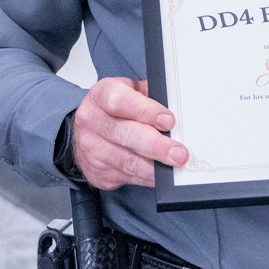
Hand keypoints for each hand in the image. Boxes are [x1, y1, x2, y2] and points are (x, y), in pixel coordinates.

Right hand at [72, 77, 188, 189]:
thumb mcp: (131, 91)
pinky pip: (127, 176)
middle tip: (178, 153)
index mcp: (100, 94)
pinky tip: (161, 175)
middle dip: (156, 145)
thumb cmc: (116, 108)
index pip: (120, 101)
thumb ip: (150, 96)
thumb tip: (177, 109)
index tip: (169, 121)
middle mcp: (91, 121)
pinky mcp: (98, 171)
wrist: (90, 132)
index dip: (146, 111)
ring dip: (154, 167)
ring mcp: (92, 148)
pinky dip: (148, 178)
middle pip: (125, 134)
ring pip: (127, 161)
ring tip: (175, 166)